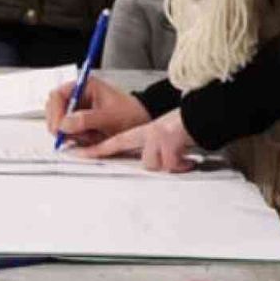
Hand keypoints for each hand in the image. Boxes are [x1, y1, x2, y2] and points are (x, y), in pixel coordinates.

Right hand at [46, 77, 150, 145]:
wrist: (140, 124)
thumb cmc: (130, 114)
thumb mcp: (109, 117)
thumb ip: (87, 119)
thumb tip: (65, 123)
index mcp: (83, 86)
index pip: (57, 96)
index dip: (55, 112)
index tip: (59, 129)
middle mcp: (77, 96)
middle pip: (53, 110)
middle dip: (61, 126)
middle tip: (71, 138)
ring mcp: (76, 110)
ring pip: (60, 124)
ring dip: (71, 134)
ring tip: (90, 136)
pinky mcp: (78, 123)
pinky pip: (68, 133)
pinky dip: (76, 139)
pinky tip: (90, 138)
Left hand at [78, 109, 194, 172]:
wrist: (201, 114)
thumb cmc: (184, 126)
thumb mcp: (163, 136)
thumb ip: (151, 149)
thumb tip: (149, 166)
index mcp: (143, 132)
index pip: (115, 142)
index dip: (97, 150)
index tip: (78, 154)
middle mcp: (148, 133)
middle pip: (146, 163)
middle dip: (163, 165)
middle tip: (174, 158)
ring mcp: (158, 136)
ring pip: (158, 164)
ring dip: (173, 164)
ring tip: (183, 156)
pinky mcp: (169, 140)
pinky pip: (172, 164)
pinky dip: (183, 165)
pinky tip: (189, 158)